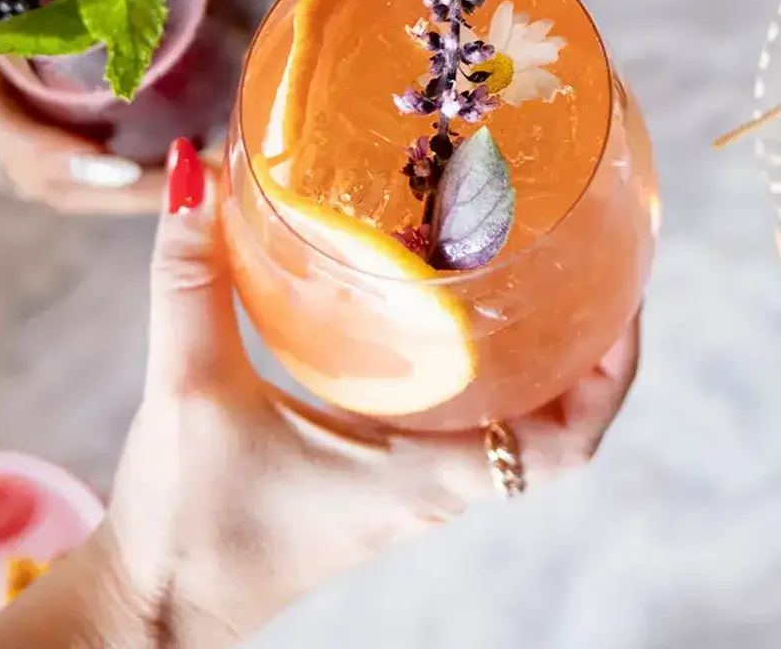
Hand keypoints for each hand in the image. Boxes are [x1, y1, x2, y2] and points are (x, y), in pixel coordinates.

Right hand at [0, 0, 244, 214]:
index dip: (54, 154)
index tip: (122, 167)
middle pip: (40, 179)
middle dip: (122, 193)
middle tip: (199, 185)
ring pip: (58, 190)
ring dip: (132, 197)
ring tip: (208, 185)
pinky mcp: (19, 154)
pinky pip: (69, 185)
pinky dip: (123, 187)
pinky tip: (187, 180)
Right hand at [99, 141, 639, 644]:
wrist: (151, 613)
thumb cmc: (187, 528)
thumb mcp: (191, 391)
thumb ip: (192, 283)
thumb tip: (199, 176)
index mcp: (424, 476)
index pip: (568, 445)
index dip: (614, 375)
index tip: (628, 300)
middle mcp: (434, 487)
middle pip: (558, 426)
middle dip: (590, 349)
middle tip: (594, 259)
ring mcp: (408, 489)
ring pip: (512, 426)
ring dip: (540, 361)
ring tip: (539, 271)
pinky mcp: (375, 483)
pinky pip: (459, 426)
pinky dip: (478, 375)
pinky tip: (445, 316)